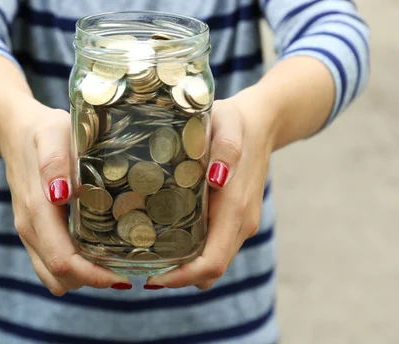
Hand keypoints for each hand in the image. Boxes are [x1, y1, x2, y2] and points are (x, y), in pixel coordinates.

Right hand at [0, 100, 129, 294]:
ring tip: (116, 266)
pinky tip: (96, 254)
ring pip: (54, 275)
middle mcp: (30, 227)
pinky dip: (73, 269)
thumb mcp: (53, 135)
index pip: (62, 260)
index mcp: (36, 209)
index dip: (92, 275)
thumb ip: (54, 162)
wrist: (16, 131)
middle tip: (128, 272)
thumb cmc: (43, 131)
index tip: (122, 275)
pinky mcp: (33, 231)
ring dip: (83, 278)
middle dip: (92, 281)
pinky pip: (49, 263)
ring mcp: (29, 232)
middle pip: (59, 275)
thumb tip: (60, 195)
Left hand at [146, 89, 275, 289]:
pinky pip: (213, 246)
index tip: (151, 277)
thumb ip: (226, 148)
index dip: (182, 277)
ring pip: (211, 261)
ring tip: (146, 257)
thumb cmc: (236, 122)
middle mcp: (241, 223)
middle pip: (209, 270)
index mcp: (236, 208)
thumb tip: (217, 177)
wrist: (260, 123)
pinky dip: (191, 253)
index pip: (212, 262)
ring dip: (183, 267)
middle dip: (176, 277)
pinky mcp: (235, 218)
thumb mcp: (228, 123)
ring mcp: (240, 223)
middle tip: (138, 268)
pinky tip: (165, 238)